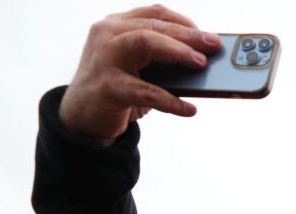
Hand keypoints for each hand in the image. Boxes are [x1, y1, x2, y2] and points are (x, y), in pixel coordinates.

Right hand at [59, 5, 220, 141]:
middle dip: (188, 35)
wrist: (81, 118)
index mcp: (116, 25)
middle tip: (214, 45)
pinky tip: (189, 109)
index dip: (184, 22)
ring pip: (144, 43)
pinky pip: (145, 91)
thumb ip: (160, 59)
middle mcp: (107, 34)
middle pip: (153, 26)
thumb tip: (202, 63)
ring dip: (177, 51)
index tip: (208, 34)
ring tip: (201, 64)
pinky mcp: (106, 86)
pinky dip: (170, 101)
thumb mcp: (137, 66)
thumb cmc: (116, 88)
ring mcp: (104, 58)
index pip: (154, 13)